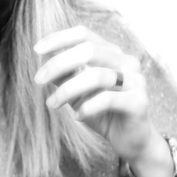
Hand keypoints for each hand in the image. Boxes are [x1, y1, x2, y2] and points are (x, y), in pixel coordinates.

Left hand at [34, 25, 157, 163]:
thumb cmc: (103, 114)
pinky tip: (77, 117)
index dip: (60, 39)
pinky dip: (87, 107)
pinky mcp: (138, 102)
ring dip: (68, 89)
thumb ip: (65, 77)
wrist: (131, 141)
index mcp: (112, 54)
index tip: (37, 49)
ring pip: (97, 75)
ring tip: (52, 104)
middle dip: (59, 64)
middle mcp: (126, 62)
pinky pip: (107, 100)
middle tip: (38, 80)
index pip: (84, 35)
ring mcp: (136, 80)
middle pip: (89, 50)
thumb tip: (42, 62)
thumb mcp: (78, 93)